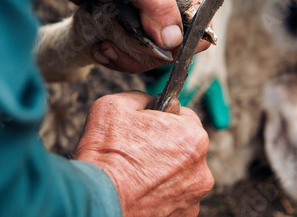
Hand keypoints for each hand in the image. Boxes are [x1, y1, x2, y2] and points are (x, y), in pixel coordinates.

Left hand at [52, 0, 208, 71]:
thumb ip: (157, 5)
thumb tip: (174, 40)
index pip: (197, 29)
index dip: (181, 45)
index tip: (154, 47)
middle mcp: (164, 4)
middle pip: (169, 49)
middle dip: (142, 54)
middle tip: (115, 45)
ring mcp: (141, 16)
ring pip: (145, 54)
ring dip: (123, 56)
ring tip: (103, 46)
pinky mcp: (120, 23)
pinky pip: (123, 51)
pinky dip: (111, 54)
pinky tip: (98, 46)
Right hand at [75, 91, 212, 216]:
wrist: (96, 199)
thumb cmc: (106, 153)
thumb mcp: (116, 105)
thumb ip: (141, 97)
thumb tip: (147, 102)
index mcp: (192, 136)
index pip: (184, 116)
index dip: (161, 118)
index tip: (145, 127)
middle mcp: (201, 169)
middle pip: (184, 147)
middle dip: (164, 145)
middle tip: (137, 150)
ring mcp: (193, 197)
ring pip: (180, 174)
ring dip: (163, 171)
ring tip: (136, 173)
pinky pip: (174, 197)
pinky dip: (159, 194)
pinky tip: (140, 191)